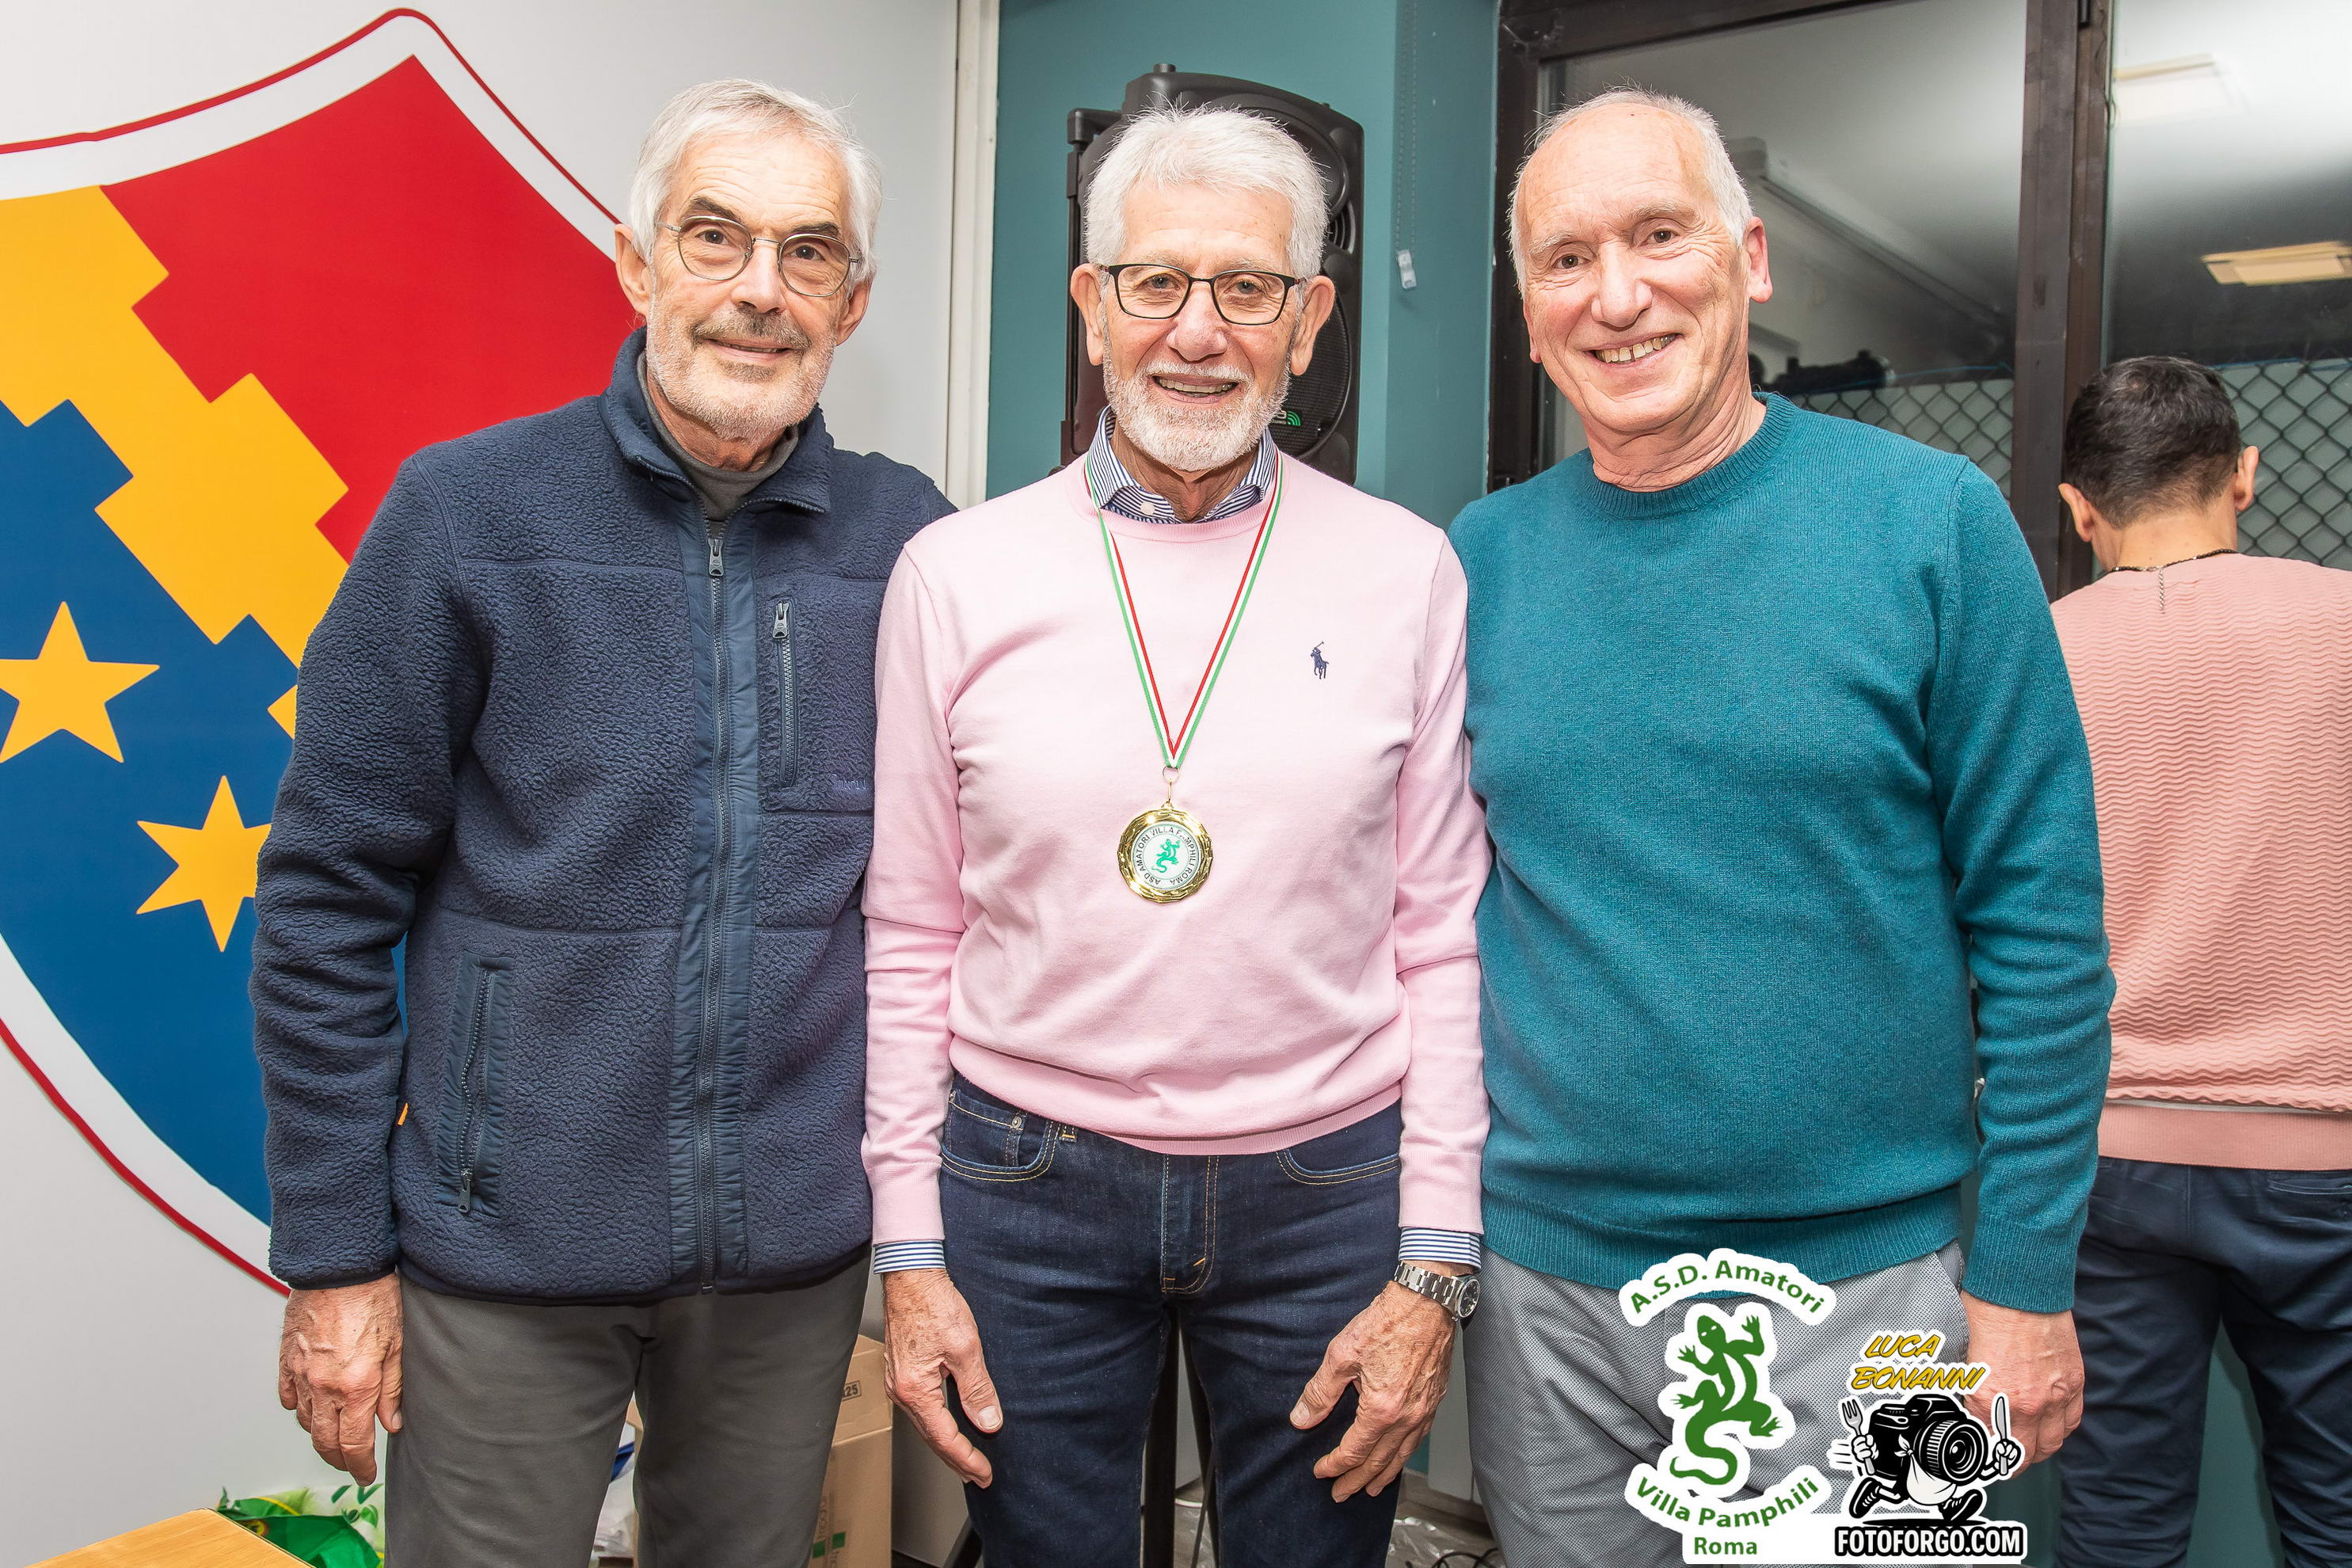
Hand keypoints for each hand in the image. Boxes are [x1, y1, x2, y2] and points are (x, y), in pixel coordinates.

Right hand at [278, 1277, 403, 1482]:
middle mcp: (324, 1386)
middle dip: (339, 1460)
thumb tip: (391, 1424)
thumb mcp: (398, 1344)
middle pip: (325, 1441)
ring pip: (306, 1422)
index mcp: (356, 1386)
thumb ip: (392, 1390)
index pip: (353, 1444)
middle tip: (352, 1465)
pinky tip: (309, 1410)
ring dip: (320, 1435)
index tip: (366, 1476)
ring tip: (336, 1438)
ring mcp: (301, 1374)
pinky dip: (299, 1409)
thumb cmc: (375, 1297)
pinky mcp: (287, 1359)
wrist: (340, 1265)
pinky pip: (289, 1396)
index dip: (360, 1466)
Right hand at [883, 1268, 1000, 1486]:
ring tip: (966, 1458)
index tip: (985, 1473)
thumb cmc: (933, 1303)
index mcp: (914, 1390)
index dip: (966, 1459)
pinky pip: (921, 1407)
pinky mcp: (902, 1370)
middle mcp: (900, 1391)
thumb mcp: (965, 1347)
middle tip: (978, 1476)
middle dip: (956, 1459)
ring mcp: (898, 1381)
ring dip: (946, 1443)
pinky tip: (948, 1424)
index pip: (944, 1437)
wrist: (911, 1275)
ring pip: (925, 1423)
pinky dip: (937, 1423)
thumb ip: (977, 1388)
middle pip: (931, 1437)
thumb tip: (988, 1421)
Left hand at [1291, 1271, 1460, 1500]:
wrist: (1426, 1301)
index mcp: (1381, 1410)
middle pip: (1379, 1462)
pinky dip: (1405, 1455)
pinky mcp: (1434, 1400)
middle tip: (1341, 1494)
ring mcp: (1424, 1410)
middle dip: (1357, 1481)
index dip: (1335, 1466)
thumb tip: (1302, 1418)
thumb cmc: (1386, 1322)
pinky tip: (1398, 1456)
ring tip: (1371, 1488)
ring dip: (1384, 1475)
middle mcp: (1407, 1417)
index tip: (1321, 1472)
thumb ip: (1320, 1392)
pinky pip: (1418, 1439)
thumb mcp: (1341, 1354)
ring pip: (1402, 1455)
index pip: (1354, 1451)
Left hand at [1961, 1293, 2080, 1466]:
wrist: (2021, 1287)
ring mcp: (2055, 1395)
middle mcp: (2026, 1404)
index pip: (1990, 1447)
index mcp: (1990, 1398)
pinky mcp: (2074, 1383)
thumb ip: (1970, 1388)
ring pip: (2052, 1444)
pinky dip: (2060, 1429)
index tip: (1982, 1457)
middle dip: (2011, 1461)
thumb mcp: (1963, 1355)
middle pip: (2024, 1455)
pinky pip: (2072, 1421)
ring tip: (2026, 1445)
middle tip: (2003, 1458)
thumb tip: (1968, 1407)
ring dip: (2038, 1449)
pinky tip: (2049, 1426)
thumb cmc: (1986, 1312)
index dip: (1985, 1456)